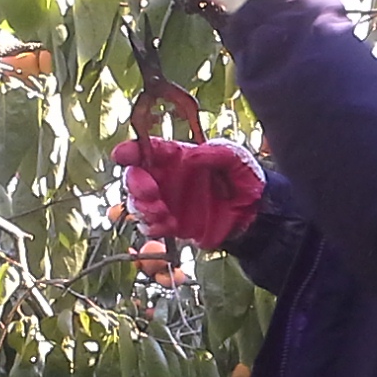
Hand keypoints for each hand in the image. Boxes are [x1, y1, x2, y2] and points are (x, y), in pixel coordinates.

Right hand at [111, 137, 265, 246]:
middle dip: (135, 184)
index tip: (121, 155)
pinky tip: (169, 225)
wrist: (255, 213)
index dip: (130, 150)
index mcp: (177, 156)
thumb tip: (190, 157)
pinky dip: (152, 226)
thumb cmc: (244, 178)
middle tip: (151, 193)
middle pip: (134, 177)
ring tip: (162, 212)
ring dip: (142, 208)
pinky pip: (149, 226)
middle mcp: (166, 177)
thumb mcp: (236, 158)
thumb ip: (216, 152)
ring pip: (136, 204)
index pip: (146, 149)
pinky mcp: (171, 224)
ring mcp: (167, 201)